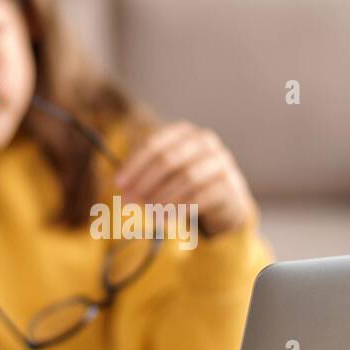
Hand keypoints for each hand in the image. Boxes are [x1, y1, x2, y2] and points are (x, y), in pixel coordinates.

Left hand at [115, 122, 254, 236]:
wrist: (226, 198)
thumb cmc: (186, 182)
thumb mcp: (165, 172)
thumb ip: (144, 174)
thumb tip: (122, 186)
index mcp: (184, 132)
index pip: (155, 144)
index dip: (134, 165)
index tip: (119, 184)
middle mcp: (205, 142)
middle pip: (169, 160)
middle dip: (145, 182)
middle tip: (129, 201)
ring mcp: (220, 162)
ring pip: (187, 178)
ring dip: (163, 197)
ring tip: (148, 212)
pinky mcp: (230, 185)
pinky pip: (202, 196)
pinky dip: (180, 208)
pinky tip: (166, 217)